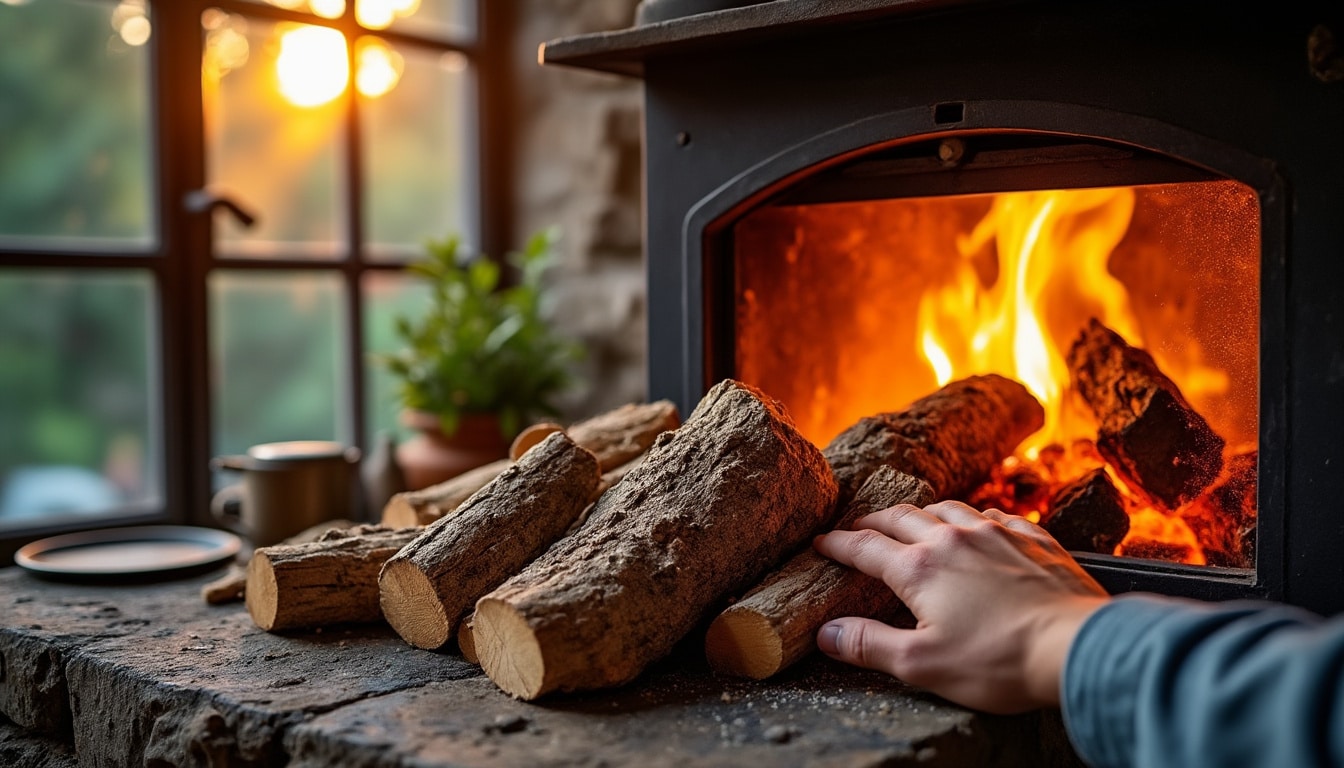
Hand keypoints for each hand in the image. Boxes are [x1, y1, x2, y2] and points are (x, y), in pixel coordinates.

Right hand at [812, 501, 1108, 712]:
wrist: (1075, 645)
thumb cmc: (999, 661)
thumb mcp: (921, 664)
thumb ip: (869, 645)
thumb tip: (827, 633)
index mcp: (919, 569)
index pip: (865, 547)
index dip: (837, 544)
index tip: (821, 542)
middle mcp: (953, 540)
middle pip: (901, 518)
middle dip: (873, 521)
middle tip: (859, 527)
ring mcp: (996, 534)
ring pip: (948, 508)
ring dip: (923, 512)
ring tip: (914, 520)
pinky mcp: (1033, 539)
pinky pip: (995, 515)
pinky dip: (975, 518)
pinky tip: (979, 527)